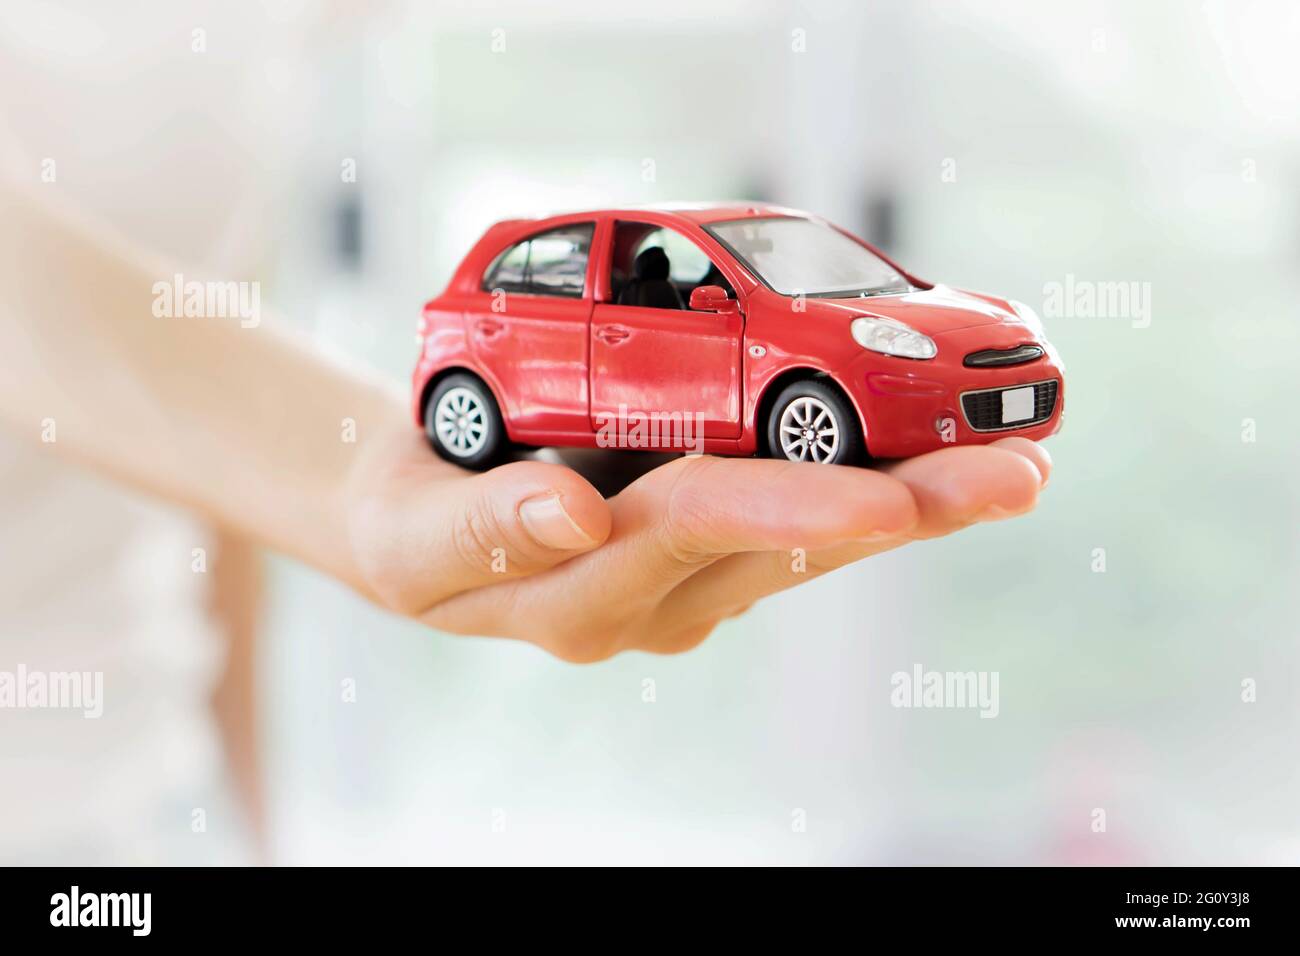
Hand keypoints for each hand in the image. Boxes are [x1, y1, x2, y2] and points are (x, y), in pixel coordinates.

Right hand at [344, 424, 1050, 661]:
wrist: (416, 531)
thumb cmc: (410, 524)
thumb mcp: (414, 537)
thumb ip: (484, 529)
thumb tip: (569, 517)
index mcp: (588, 595)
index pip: (701, 531)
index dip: (792, 508)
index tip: (890, 498)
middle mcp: (660, 597)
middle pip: (795, 542)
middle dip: (908, 508)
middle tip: (1020, 477)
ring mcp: (690, 581)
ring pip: (814, 538)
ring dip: (917, 501)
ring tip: (1019, 466)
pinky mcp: (706, 551)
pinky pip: (798, 520)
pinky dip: (871, 484)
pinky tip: (941, 459)